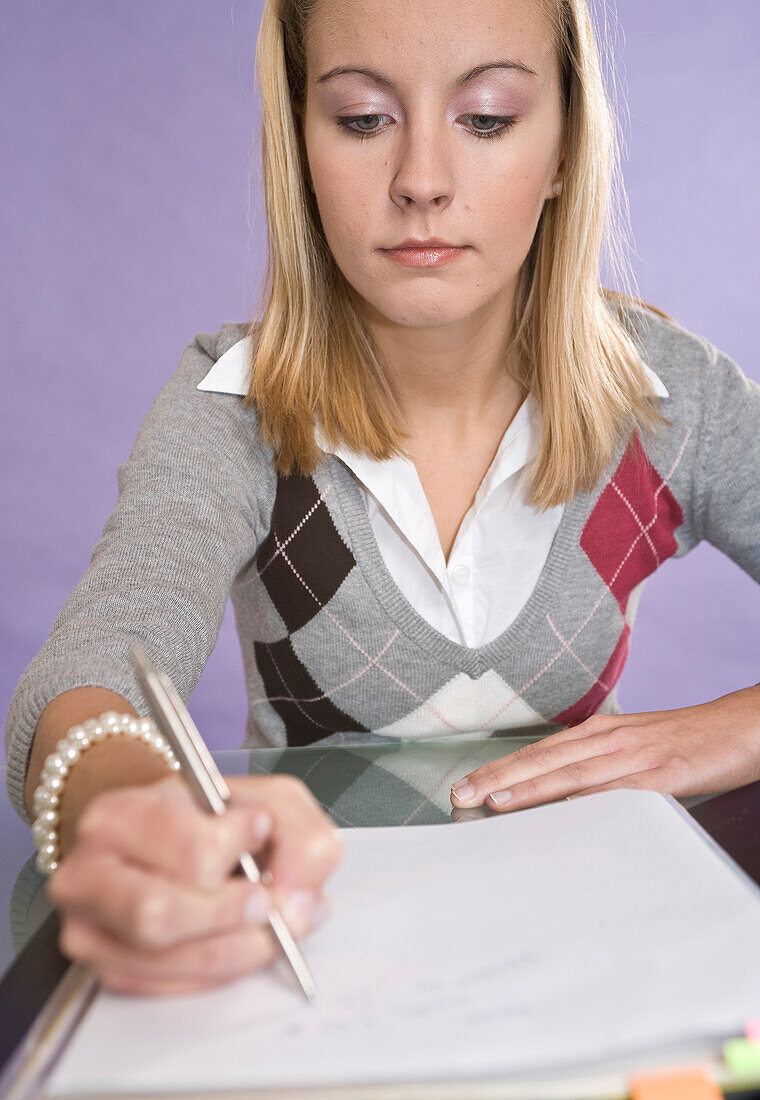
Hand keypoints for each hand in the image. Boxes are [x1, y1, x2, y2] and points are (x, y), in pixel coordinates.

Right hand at [47, 774, 342, 994]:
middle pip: (159, 913)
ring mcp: (90, 930)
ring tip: (269, 920)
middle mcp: (87, 875)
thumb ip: (296, 833)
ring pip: (169, 957)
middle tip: (269, 899)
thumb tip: (299, 896)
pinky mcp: (108, 970)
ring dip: (237, 944)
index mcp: (117, 816)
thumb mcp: (259, 798)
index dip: (238, 845)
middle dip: (232, 912)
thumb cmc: (209, 817)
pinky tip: (239, 939)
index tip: (262, 830)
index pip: (185, 848)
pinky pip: (173, 984)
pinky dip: (220, 968)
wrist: (165, 839)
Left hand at [450, 686, 759, 812]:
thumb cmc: (685, 739)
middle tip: (461, 797)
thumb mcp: (634, 744)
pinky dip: (584, 802)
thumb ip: (597, 763)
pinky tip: (559, 814)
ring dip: (528, 789)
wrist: (741, 726)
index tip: (467, 786)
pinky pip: (616, 791)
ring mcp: (635, 756)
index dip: (501, 769)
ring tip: (493, 803)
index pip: (539, 752)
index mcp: (601, 732)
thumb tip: (559, 789)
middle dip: (498, 778)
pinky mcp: (662, 775)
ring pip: (570, 774)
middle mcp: (610, 739)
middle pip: (543, 760)